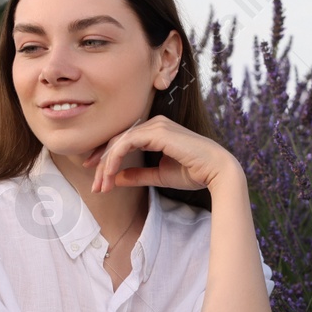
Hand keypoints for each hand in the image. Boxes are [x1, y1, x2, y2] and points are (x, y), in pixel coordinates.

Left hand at [83, 115, 243, 195]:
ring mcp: (155, 125)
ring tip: (101, 185)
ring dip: (106, 165)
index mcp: (155, 131)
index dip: (106, 159)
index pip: (123, 142)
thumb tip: (116, 179)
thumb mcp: (159, 176)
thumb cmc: (193, 173)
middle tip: (96, 187)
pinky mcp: (157, 131)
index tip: (98, 178)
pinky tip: (110, 173)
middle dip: (102, 165)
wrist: (215, 171)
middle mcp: (154, 124)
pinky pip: (126, 143)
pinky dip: (115, 158)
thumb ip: (138, 176)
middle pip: (117, 141)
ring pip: (119, 142)